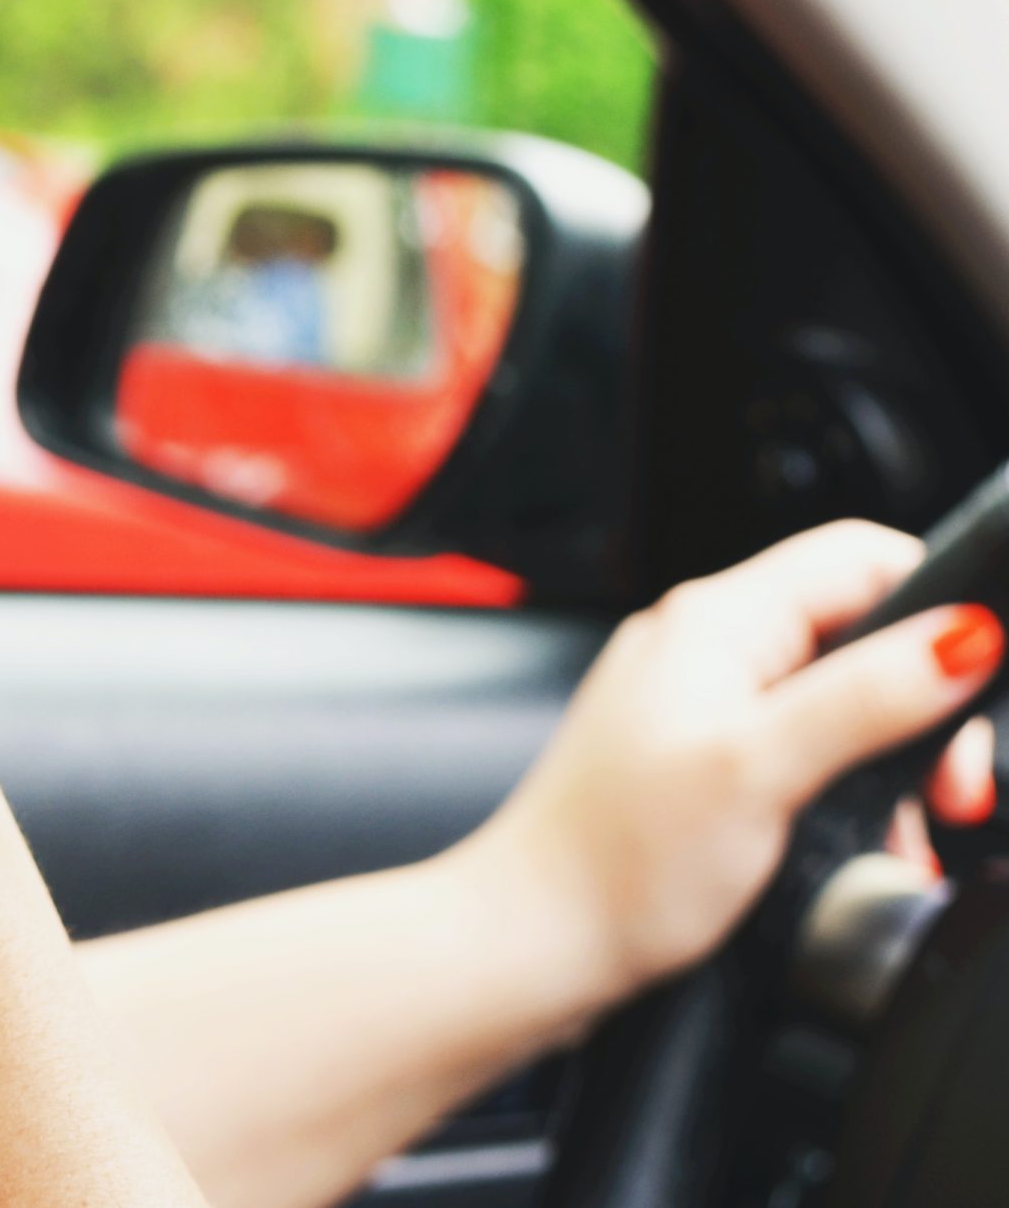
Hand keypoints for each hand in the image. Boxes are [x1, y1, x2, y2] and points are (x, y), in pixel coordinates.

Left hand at [462, 521, 1000, 1005]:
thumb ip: (866, 696)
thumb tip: (966, 633)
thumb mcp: (761, 768)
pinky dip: (845, 794)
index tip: (978, 680)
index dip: (938, 603)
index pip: (859, 557)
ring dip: (890, 764)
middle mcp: (702, 648)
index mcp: (715, 620)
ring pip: (838, 701)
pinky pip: (801, 752)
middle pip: (860, 633)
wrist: (533, 941)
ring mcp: (697, 704)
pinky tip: (860, 847)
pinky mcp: (697, 762)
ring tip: (904, 830)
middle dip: (925, 707)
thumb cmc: (617, 861)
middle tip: (950, 788)